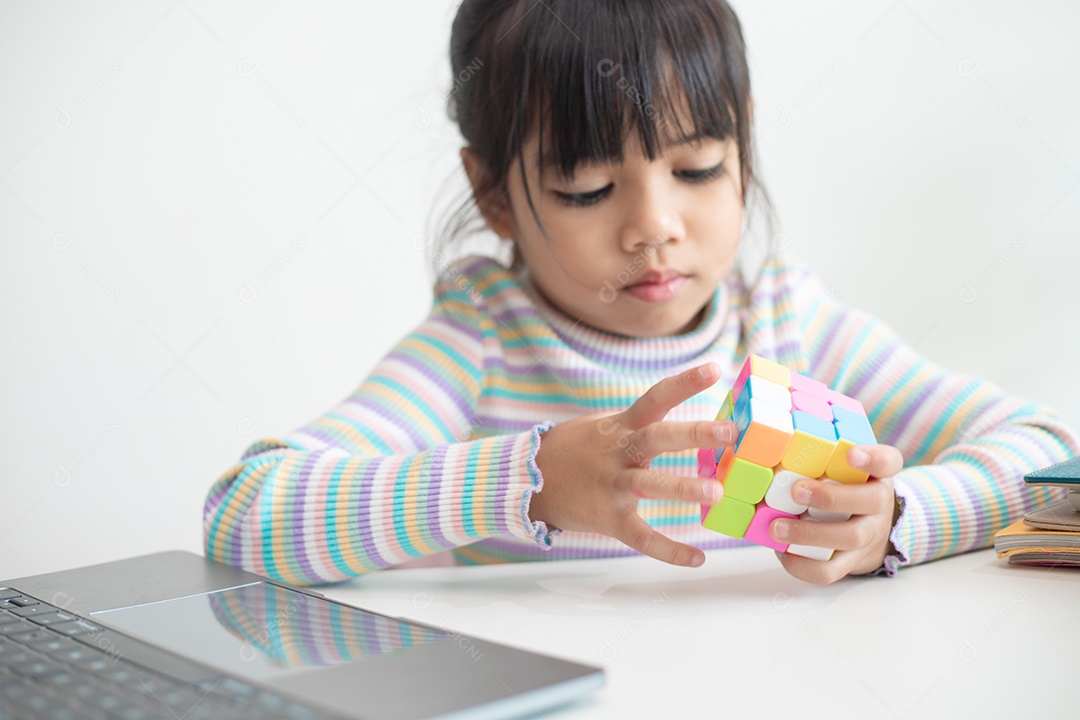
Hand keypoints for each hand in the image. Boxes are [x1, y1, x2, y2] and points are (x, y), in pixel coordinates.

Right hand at [529, 362, 736, 567]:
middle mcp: (618, 452)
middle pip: (656, 438)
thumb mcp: (603, 426)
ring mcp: (612, 486)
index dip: (683, 382)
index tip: (714, 369)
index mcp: (620, 426)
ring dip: (683, 487)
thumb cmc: (575, 450)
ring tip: (717, 491)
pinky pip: (641, 536)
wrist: (529, 480)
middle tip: (729, 431)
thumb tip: (687, 424)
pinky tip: (698, 558)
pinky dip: (668, 550)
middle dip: (693, 434)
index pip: (655, 398)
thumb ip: (639, 424)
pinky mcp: (609, 519)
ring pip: (650, 484)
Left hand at [772, 444, 903, 583]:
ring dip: (810, 533)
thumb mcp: (842, 466)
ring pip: (850, 537)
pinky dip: (803, 565)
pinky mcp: (852, 561)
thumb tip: (764, 448)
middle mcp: (879, 503)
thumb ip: (819, 456)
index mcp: (877, 474)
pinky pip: (832, 570)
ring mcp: (869, 534)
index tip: (851, 454)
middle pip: (870, 500)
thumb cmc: (844, 488)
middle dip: (831, 497)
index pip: (888, 461)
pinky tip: (782, 553)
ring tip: (777, 527)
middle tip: (797, 491)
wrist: (870, 530)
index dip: (873, 458)